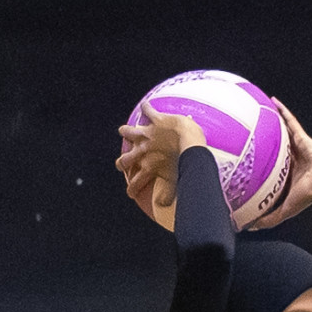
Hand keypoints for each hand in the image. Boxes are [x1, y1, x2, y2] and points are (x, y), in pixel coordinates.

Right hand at [115, 102, 206, 229]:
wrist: (188, 140)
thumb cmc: (183, 162)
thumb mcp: (175, 180)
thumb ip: (168, 193)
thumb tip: (163, 206)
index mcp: (148, 165)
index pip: (136, 182)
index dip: (132, 189)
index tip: (131, 193)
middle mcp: (143, 150)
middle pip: (125, 159)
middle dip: (123, 163)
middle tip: (123, 165)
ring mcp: (147, 134)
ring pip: (129, 132)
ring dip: (126, 132)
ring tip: (123, 131)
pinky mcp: (155, 120)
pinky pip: (147, 111)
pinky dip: (146, 108)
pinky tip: (145, 105)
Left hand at [247, 99, 311, 228]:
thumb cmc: (308, 195)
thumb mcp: (284, 210)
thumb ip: (267, 219)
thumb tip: (247, 227)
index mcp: (283, 174)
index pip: (265, 167)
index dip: (254, 163)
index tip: (239, 160)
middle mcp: (287, 159)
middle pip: (269, 147)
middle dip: (258, 141)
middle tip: (242, 134)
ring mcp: (294, 147)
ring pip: (278, 132)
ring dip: (269, 122)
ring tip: (255, 112)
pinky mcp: (301, 137)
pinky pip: (290, 121)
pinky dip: (282, 111)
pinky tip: (273, 101)